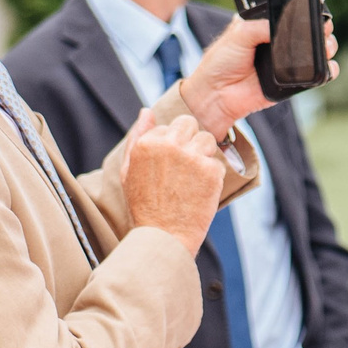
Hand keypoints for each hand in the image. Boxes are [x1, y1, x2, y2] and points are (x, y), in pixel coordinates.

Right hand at [121, 112, 228, 254]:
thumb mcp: (128, 171)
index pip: (169, 126)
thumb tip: (146, 110)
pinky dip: (213, 177)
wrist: (163, 237)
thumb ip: (137, 137)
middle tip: (185, 168)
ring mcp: (191, 157)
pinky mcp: (210, 171)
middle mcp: (169, 145)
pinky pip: (218, 163)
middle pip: (190, 123)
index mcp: (147, 143)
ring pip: (208, 140)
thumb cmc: (144, 206)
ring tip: (192, 181)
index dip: (171, 146)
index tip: (169, 167)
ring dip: (204, 156)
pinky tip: (199, 192)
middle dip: (190, 141)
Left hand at [173, 14, 343, 137]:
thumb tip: (284, 24)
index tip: (316, 4)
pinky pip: (315, 75)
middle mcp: (278, 41)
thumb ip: (260, 26)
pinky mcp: (292, 81)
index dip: (304, 8)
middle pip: (308, 30)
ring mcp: (287, 61)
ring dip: (327, 46)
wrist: (217, 94)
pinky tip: (328, 67)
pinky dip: (327, 71)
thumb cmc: (221, 61)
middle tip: (324, 27)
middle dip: (321, 27)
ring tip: (327, 45)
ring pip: (316, 51)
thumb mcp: (238, 34)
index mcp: (265, 25)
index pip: (290, 12)